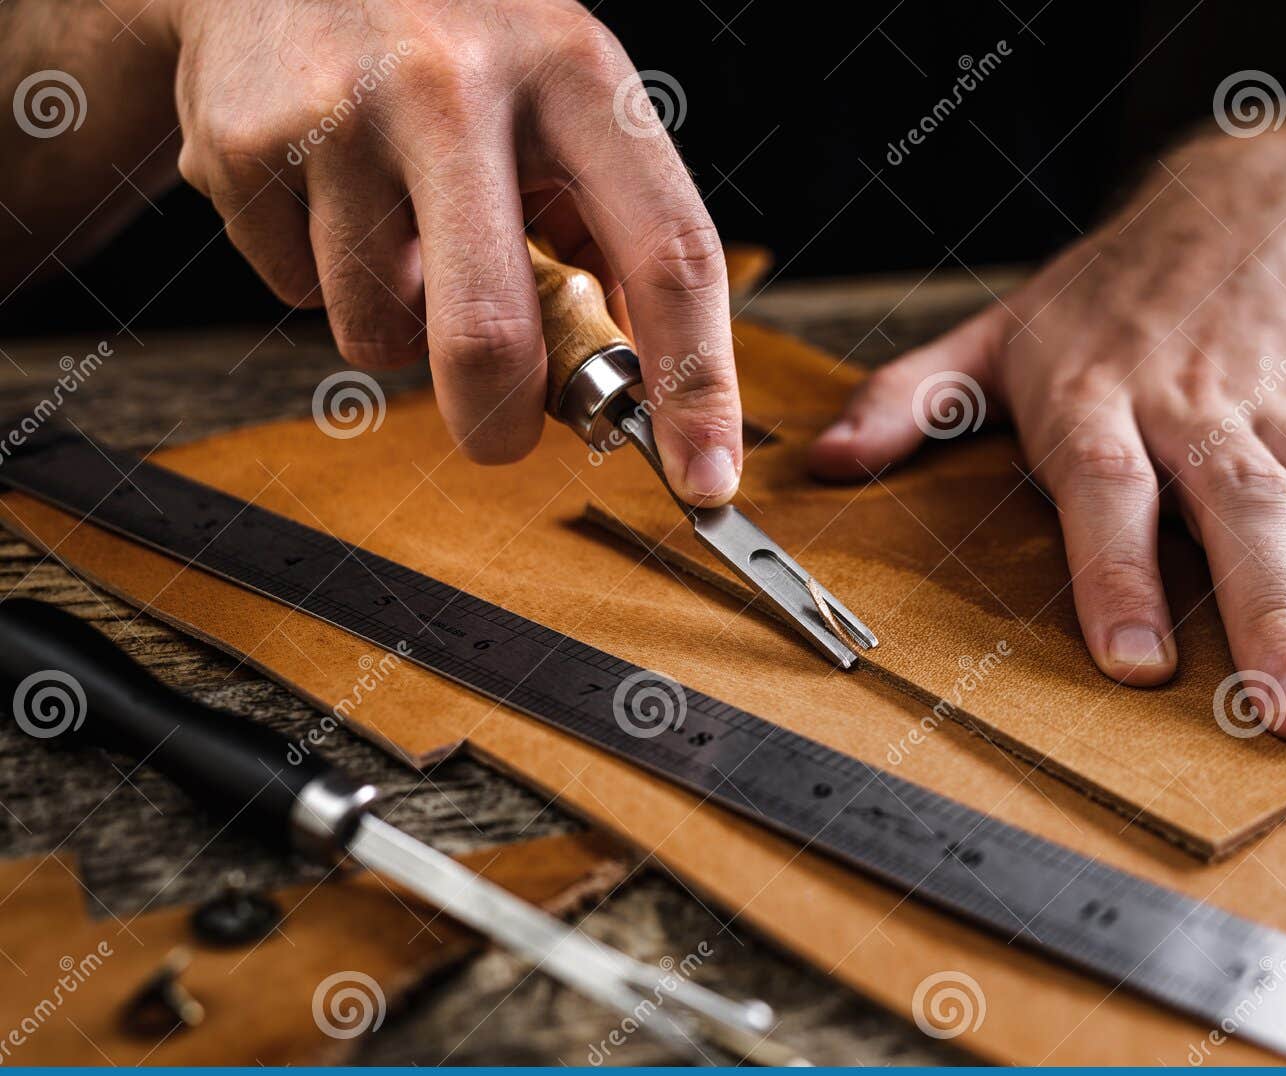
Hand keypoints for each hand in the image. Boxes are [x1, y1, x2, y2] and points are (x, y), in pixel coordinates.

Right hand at [159, 0, 740, 501]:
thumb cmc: (454, 54)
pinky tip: (326, 197)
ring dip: (395, 328)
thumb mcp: (560, 99)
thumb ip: (607, 227)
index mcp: (576, 74)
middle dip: (499, 423)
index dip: (696, 382)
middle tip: (501, 433)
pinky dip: (318, 279)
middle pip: (491, 335)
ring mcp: (341, 110)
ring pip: (378, 332)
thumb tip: (644, 385)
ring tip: (396, 234)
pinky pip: (296, 293)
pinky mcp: (245, 143)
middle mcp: (459, 82)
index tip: (706, 477)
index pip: (668, 252)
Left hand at [809, 137, 1285, 744]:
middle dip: (1270, 615)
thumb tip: (828, 460)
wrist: (1249, 210)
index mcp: (1098, 394)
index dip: (1121, 572)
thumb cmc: (1104, 299)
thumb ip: (912, 399)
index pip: (1110, 486)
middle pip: (1239, 508)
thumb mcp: (995, 334)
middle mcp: (1199, 404)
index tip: (1139, 663)